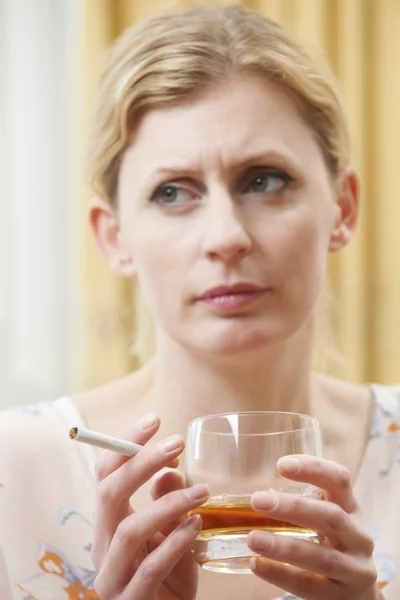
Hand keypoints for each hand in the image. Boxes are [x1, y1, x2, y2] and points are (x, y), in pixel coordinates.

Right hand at [91, 414, 208, 599]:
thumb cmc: (168, 579)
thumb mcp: (171, 535)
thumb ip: (167, 504)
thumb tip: (171, 470)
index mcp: (109, 523)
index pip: (105, 474)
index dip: (125, 443)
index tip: (155, 419)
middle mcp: (103, 545)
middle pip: (109, 493)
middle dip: (142, 462)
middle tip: (177, 443)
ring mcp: (112, 576)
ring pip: (129, 529)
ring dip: (168, 504)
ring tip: (201, 492)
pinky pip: (149, 568)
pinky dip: (174, 544)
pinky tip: (196, 527)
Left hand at [248, 455, 379, 599]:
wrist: (358, 595)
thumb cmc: (332, 545)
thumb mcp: (326, 520)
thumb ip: (300, 506)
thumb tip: (252, 497)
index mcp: (351, 509)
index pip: (340, 480)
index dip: (313, 469)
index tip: (281, 465)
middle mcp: (358, 536)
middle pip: (331, 517)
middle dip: (294, 507)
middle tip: (258, 501)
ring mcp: (354, 569)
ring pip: (323, 557)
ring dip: (285, 546)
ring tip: (253, 539)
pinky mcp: (341, 597)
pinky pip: (309, 586)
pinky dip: (281, 574)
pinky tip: (257, 564)